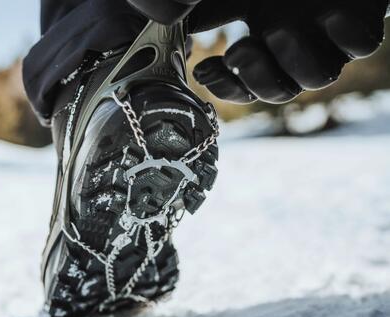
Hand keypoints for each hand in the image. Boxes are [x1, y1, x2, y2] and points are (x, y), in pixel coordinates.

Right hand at [191, 0, 388, 103]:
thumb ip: (202, 13)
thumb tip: (164, 29)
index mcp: (262, 40)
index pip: (244, 86)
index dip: (224, 87)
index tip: (203, 69)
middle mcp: (294, 45)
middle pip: (278, 92)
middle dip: (255, 79)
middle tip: (240, 52)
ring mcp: (329, 37)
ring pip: (317, 78)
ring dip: (293, 63)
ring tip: (278, 31)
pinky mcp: (364, 20)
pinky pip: (361, 45)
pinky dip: (346, 38)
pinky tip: (329, 15)